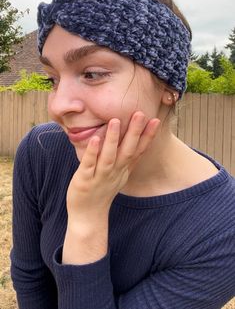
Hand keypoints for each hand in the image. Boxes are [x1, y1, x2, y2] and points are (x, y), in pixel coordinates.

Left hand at [66, 112, 159, 227]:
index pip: (138, 151)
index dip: (148, 136)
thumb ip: (127, 159)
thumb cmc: (102, 191)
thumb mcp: (120, 174)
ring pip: (109, 156)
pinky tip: (95, 139)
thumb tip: (137, 140)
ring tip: (115, 121)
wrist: (88, 217)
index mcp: (123, 169)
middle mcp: (115, 172)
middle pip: (127, 151)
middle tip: (140, 114)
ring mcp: (100, 177)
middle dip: (135, 133)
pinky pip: (89, 165)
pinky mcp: (84, 181)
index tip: (156, 120)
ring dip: (113, 139)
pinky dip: (92, 152)